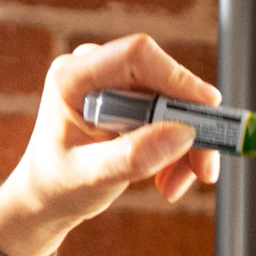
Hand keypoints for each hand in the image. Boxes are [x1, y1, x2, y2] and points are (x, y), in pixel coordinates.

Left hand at [0, 34, 223, 255]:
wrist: (46, 198)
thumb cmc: (57, 186)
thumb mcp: (90, 177)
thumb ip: (132, 156)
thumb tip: (183, 133)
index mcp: (74, 76)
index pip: (136, 56)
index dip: (177, 78)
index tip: (208, 109)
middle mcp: (96, 70)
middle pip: (163, 81)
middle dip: (189, 126)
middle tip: (204, 171)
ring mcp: (115, 84)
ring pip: (174, 102)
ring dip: (187, 146)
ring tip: (175, 187)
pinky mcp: (131, 101)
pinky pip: (171, 116)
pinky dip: (179, 149)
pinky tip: (168, 181)